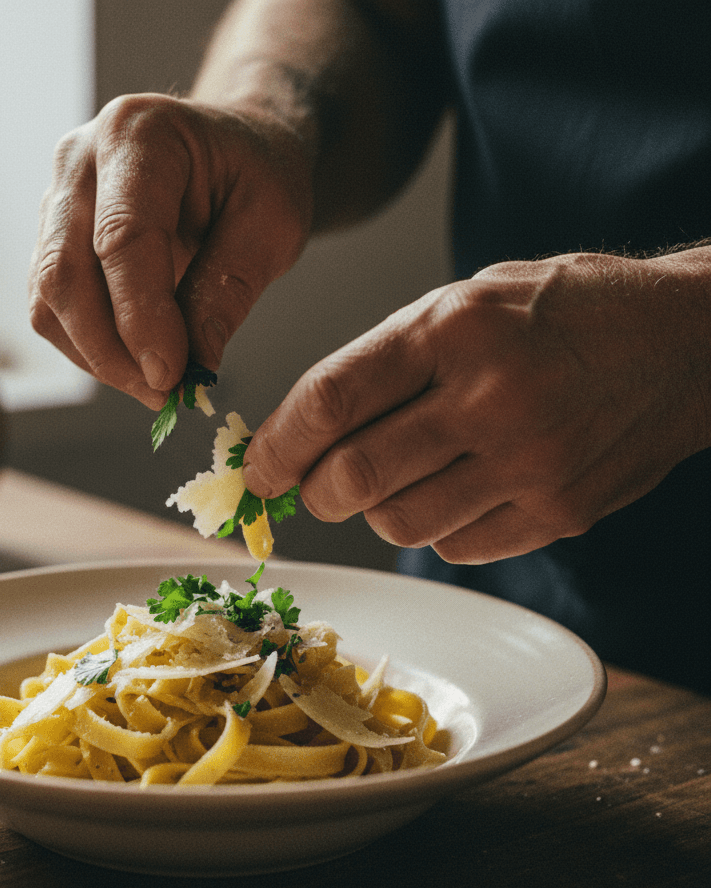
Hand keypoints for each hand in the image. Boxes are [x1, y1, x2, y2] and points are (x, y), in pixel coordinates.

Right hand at [28, 93, 313, 409]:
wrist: (234, 150)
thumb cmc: (257, 176)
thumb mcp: (273, 224)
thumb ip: (229, 289)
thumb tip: (193, 365)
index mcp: (139, 134)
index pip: (122, 237)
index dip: (141, 316)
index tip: (172, 375)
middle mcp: (80, 160)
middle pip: (65, 271)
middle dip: (111, 350)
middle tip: (164, 393)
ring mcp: (56, 199)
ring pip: (49, 299)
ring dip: (98, 357)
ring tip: (157, 385)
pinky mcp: (51, 239)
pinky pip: (50, 309)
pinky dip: (89, 350)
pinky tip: (135, 364)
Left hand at [243, 250, 710, 562]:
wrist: (685, 342)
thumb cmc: (563, 314)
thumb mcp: (466, 300)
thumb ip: (386, 362)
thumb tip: (307, 433)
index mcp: (454, 327)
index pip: (331, 400)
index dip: (278, 445)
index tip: (260, 468)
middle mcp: (490, 396)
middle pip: (354, 477)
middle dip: (315, 491)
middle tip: (315, 484)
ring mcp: (530, 461)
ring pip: (400, 524)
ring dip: (377, 510)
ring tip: (401, 476)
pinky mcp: (559, 511)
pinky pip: (457, 546)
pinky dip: (438, 527)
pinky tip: (459, 489)